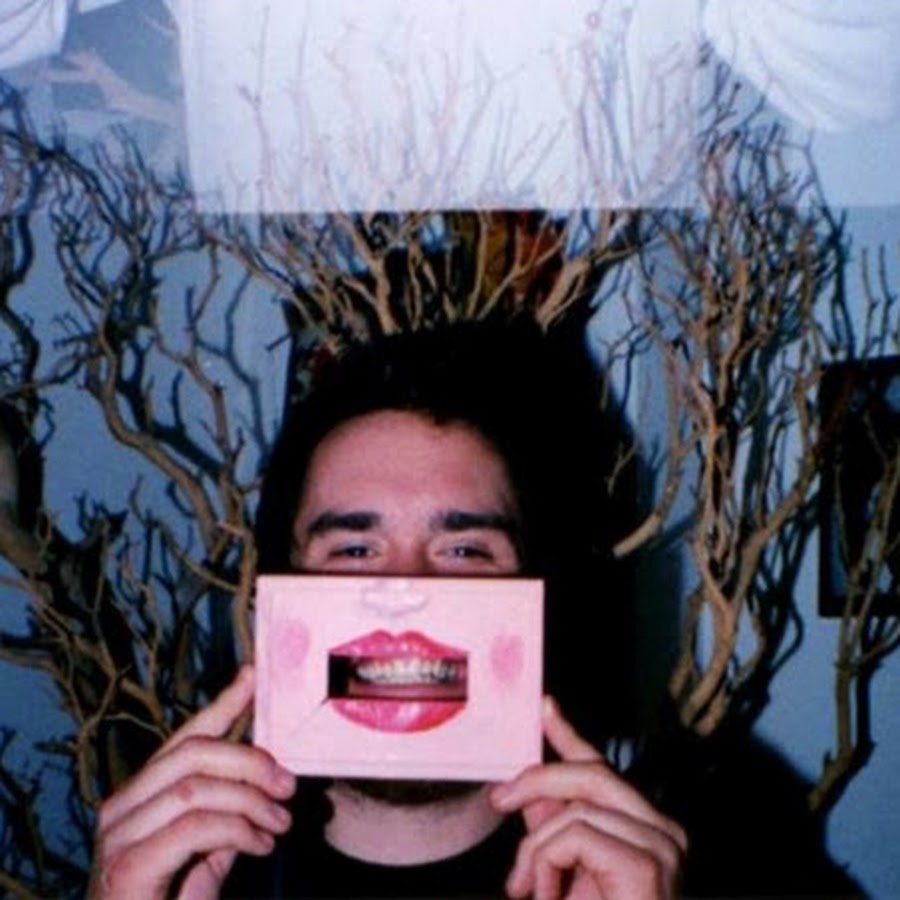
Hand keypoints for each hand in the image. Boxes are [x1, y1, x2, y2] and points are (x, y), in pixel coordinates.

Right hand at [89, 665, 295, 899]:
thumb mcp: (208, 850)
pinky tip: (260, 846)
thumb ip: (228, 812)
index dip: (223, 704)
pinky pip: (193, 827)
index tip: (254, 677)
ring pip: (195, 787)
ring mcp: (118, 836)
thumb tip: (268, 772)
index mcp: (141, 794)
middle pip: (193, 753)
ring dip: (250, 800)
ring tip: (279, 823)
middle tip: (288, 785)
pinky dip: (238, 830)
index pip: (186, 737)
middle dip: (251, 761)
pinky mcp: (126, 867)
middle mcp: (121, 807)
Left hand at [490, 697, 685, 899]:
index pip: (602, 767)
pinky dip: (547, 863)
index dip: (569, 734)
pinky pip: (575, 834)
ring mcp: (662, 844)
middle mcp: (662, 829)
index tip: (544, 706)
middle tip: (499, 800)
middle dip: (536, 780)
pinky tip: (547, 896)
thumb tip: (526, 790)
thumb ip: (552, 828)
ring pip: (575, 806)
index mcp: (643, 827)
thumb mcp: (564, 871)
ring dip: (537, 849)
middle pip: (590, 772)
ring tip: (529, 889)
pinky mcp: (647, 862)